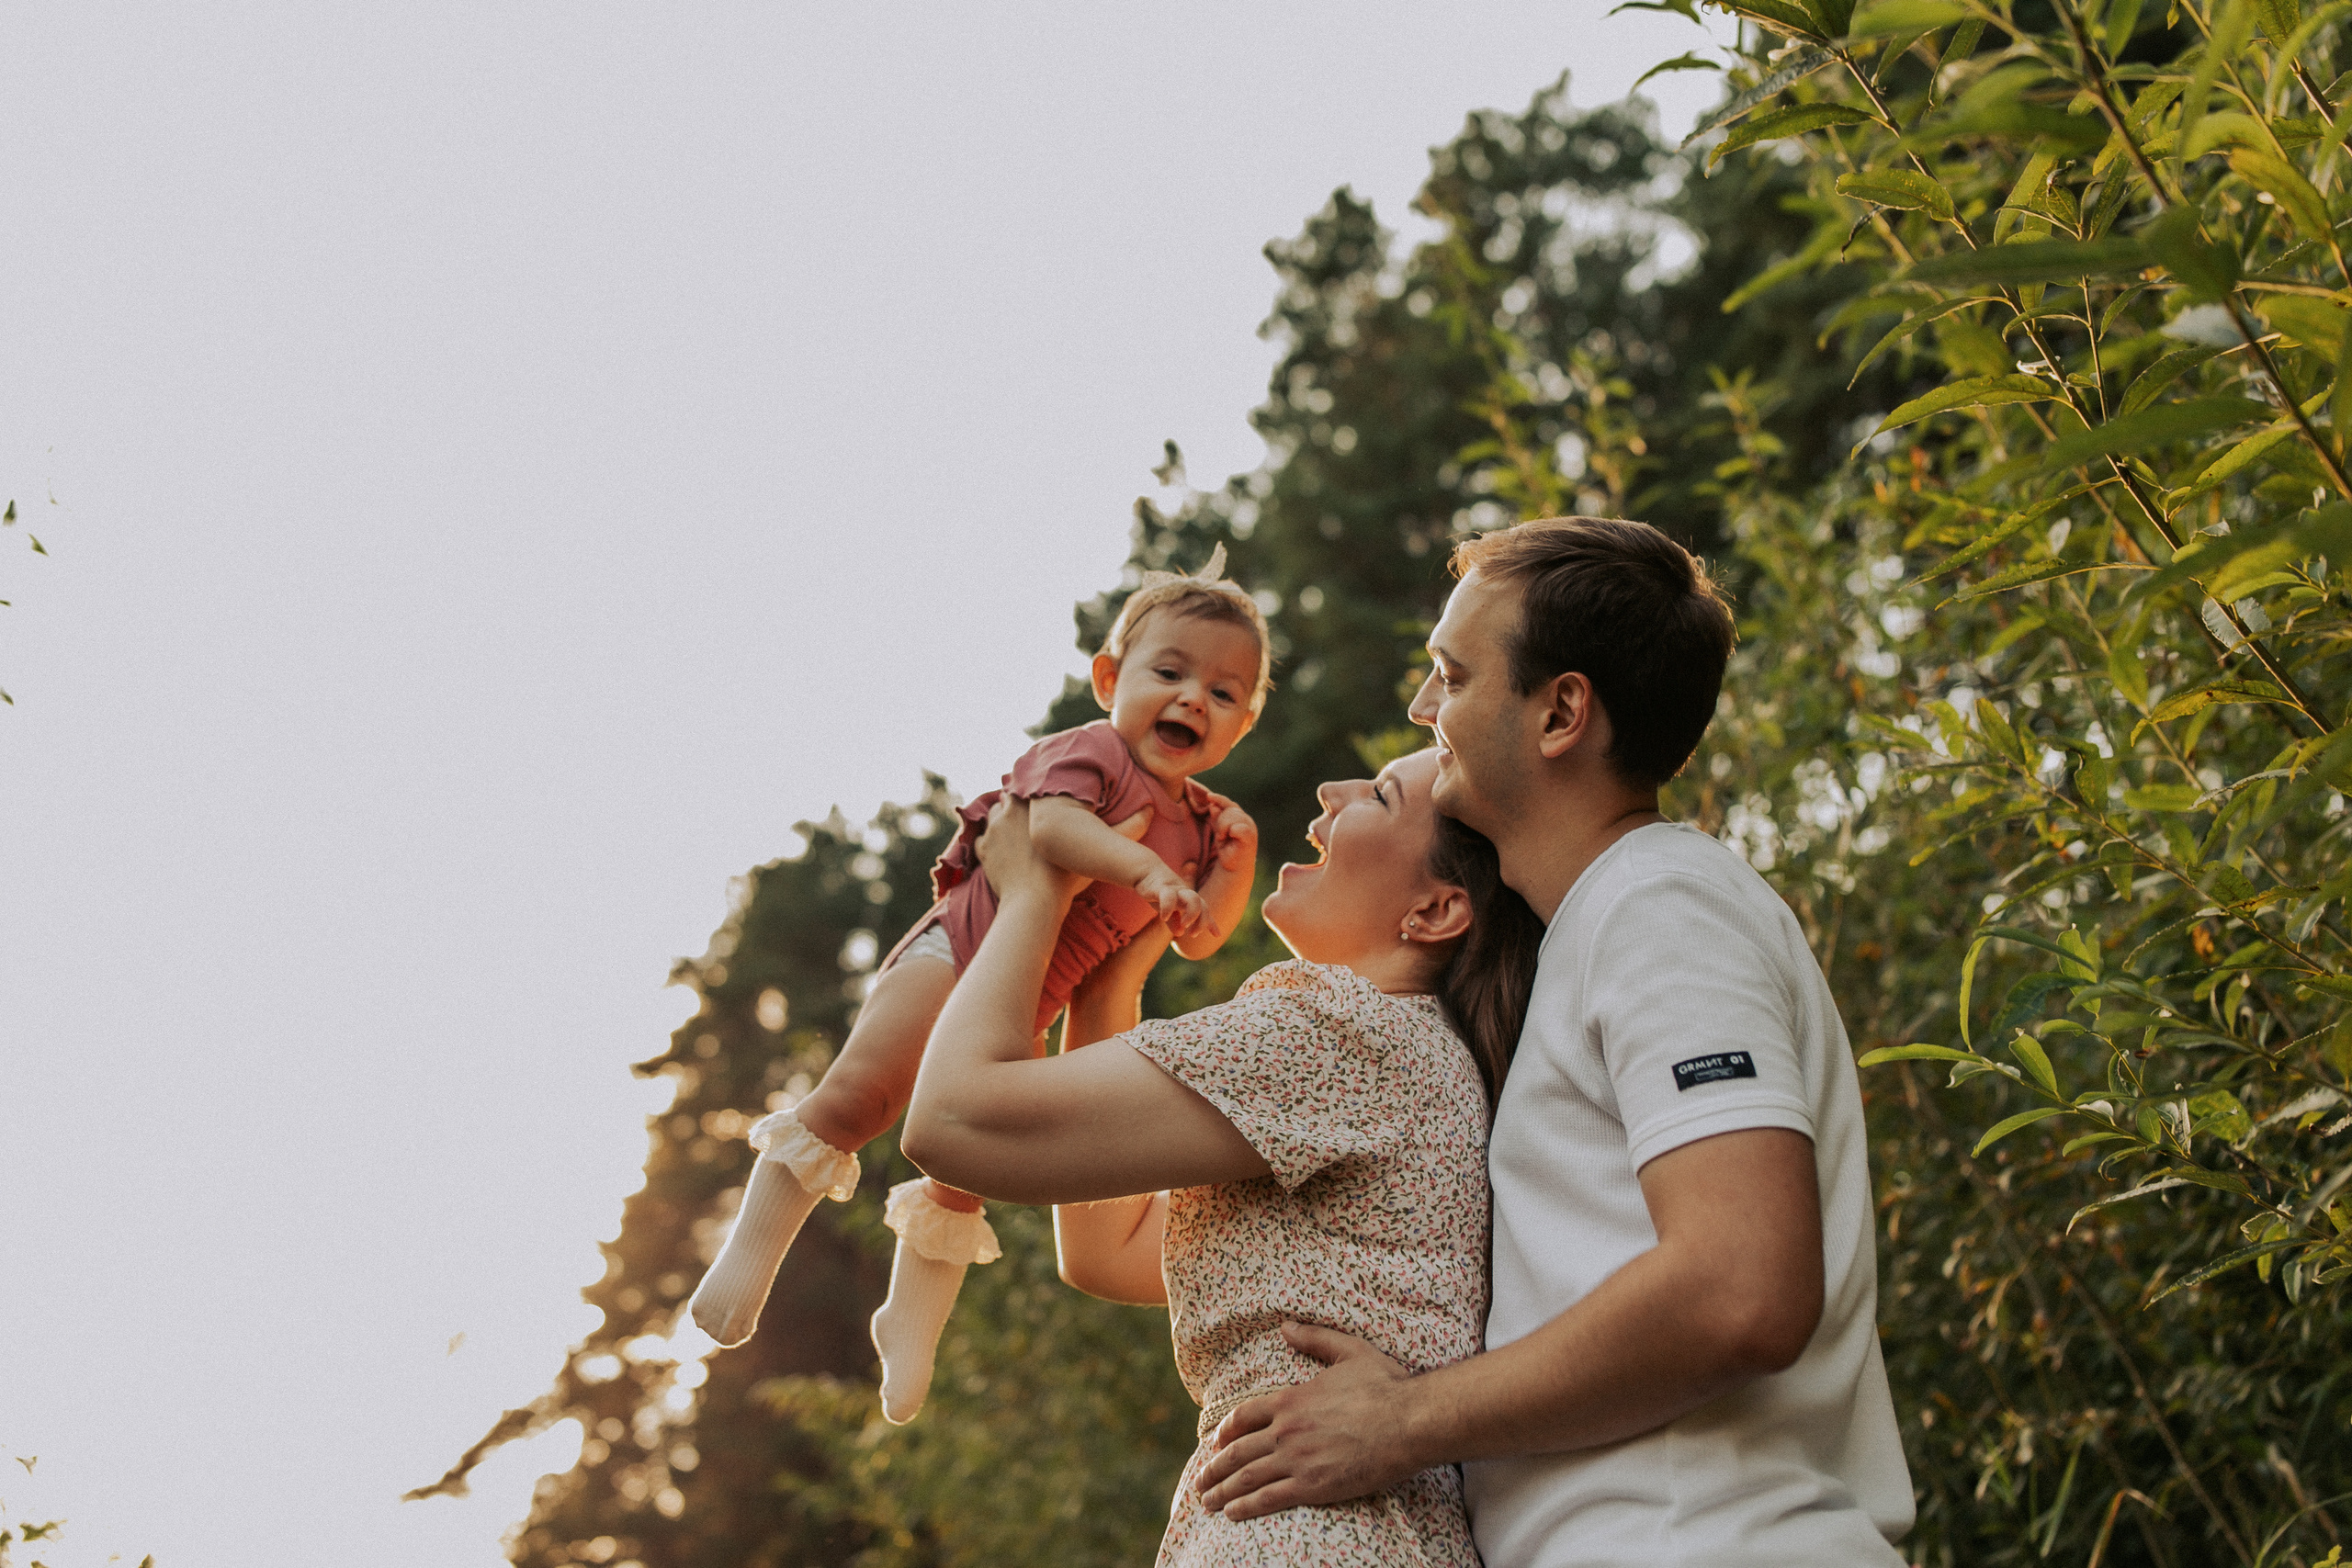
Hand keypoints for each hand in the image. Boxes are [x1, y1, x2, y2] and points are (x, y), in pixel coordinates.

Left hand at [975, 798, 1086, 902]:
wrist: (1035, 899)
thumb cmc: (1062, 875)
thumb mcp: (1076, 847)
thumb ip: (1079, 829)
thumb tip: (1101, 826)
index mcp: (1031, 806)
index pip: (1025, 789)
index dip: (1028, 797)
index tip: (1034, 807)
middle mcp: (1009, 812)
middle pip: (1005, 800)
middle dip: (1011, 809)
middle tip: (1021, 822)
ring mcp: (993, 830)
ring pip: (991, 817)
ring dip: (999, 824)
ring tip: (1010, 838)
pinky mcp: (983, 848)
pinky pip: (981, 839)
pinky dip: (988, 843)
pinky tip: (1000, 853)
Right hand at [1136, 863, 1210, 938]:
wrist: (1144, 870)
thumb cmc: (1158, 890)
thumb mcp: (1167, 909)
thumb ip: (1174, 921)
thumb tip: (1180, 933)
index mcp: (1188, 898)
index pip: (1204, 910)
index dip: (1210, 922)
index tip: (1217, 935)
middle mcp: (1185, 893)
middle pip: (1202, 905)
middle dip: (1201, 922)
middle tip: (1193, 934)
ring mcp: (1175, 889)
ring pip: (1193, 898)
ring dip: (1192, 915)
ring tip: (1184, 926)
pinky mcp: (1162, 886)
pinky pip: (1169, 896)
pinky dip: (1168, 908)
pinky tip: (1164, 918)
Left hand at [1194, 1323, 1418, 1519]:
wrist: (1409, 1422)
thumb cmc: (1385, 1385)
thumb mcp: (1349, 1351)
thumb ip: (1315, 1339)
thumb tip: (1286, 1326)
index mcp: (1291, 1400)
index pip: (1244, 1416)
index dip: (1226, 1430)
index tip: (1216, 1442)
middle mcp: (1286, 1430)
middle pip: (1237, 1451)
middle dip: (1214, 1468)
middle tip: (1200, 1481)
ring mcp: (1297, 1459)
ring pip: (1247, 1476)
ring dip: (1222, 1490)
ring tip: (1207, 1501)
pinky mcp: (1312, 1485)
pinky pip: (1269, 1498)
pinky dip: (1246, 1506)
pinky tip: (1233, 1513)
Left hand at [1202, 793, 1257, 876]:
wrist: (1235, 868)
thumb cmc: (1228, 849)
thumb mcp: (1219, 831)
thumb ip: (1217, 818)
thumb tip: (1212, 805)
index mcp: (1240, 818)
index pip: (1229, 804)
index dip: (1219, 799)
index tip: (1208, 796)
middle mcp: (1247, 820)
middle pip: (1229, 810)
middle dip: (1220, 821)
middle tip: (1221, 837)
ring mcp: (1250, 827)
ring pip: (1232, 816)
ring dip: (1223, 828)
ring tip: (1224, 839)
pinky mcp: (1250, 836)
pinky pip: (1237, 827)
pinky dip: (1231, 831)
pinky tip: (1230, 838)